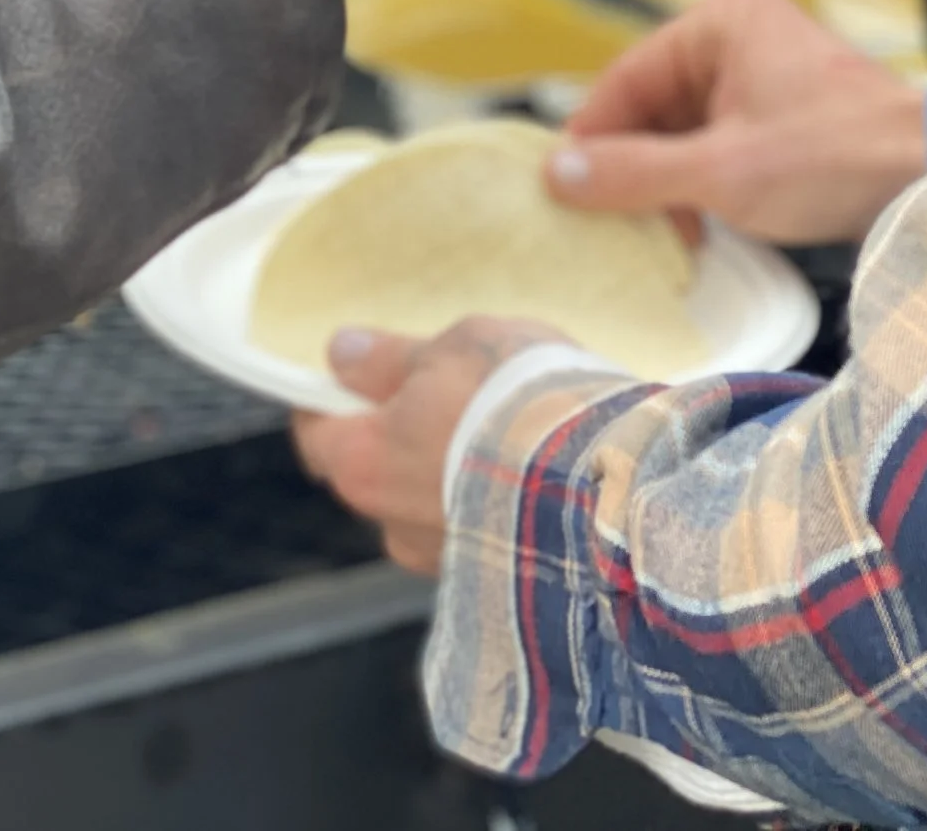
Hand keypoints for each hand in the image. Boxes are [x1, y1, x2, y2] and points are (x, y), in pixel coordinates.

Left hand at [291, 318, 563, 574]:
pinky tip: (530, 471)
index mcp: (363, 463)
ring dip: (450, 473)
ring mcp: (442, 559)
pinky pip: (476, 528)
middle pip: (373, 471)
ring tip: (504, 433)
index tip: (360, 376)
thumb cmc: (519, 402)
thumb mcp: (452, 348)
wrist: (608, 479)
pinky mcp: (494, 576)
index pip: (317, 433)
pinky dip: (491, 503)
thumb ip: (390, 359)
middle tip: (449, 394)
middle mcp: (391, 523)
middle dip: (399, 437)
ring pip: (426, 504)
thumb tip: (342, 353)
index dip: (334, 400)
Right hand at [546, 0, 926, 247]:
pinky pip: (718, 143)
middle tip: (610, 226)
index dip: (592, 140)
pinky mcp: (785, 111)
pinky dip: (702, 185)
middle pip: (653, 106)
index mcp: (721, 20)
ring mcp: (765, 71)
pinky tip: (699, 230)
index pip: (627, 80)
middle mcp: (739, 32)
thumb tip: (554, 175)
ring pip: (683, 131)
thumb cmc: (834, 159)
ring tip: (661, 237)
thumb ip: (632, 173)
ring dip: (668, 185)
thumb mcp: (720, 174)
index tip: (562, 193)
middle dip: (634, 169)